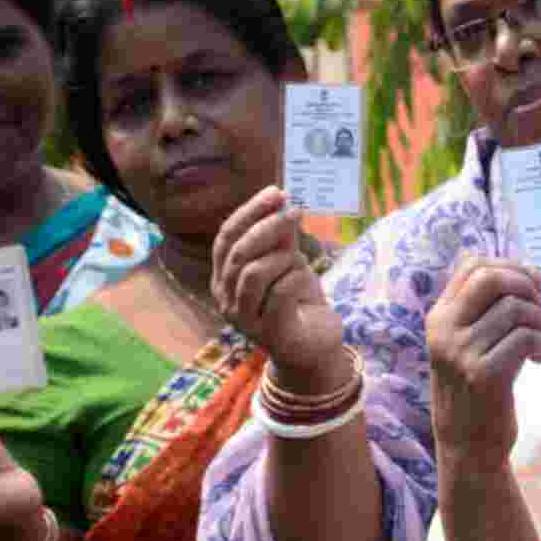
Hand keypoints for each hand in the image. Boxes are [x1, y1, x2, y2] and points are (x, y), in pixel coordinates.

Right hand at [212, 186, 343, 380]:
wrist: (316, 348)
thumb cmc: (299, 303)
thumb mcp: (290, 264)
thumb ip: (281, 239)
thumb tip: (282, 201)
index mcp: (224, 278)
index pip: (226, 238)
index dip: (249, 212)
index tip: (276, 192)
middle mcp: (225, 298)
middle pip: (238, 252)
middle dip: (268, 226)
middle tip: (296, 211)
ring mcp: (243, 318)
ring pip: (253, 273)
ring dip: (282, 257)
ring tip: (301, 260)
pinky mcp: (268, 332)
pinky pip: (278, 293)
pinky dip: (295, 278)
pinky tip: (306, 280)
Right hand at [426, 255, 540, 469]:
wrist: (467, 446)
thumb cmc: (477, 390)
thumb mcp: (469, 345)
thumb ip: (487, 310)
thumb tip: (533, 270)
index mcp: (439, 318)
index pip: (473, 265)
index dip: (510, 266)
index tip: (533, 284)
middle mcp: (443, 331)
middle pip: (493, 278)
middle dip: (527, 287)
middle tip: (540, 311)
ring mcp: (460, 353)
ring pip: (516, 309)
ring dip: (540, 322)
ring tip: (539, 343)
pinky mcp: (483, 375)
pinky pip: (525, 337)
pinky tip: (538, 360)